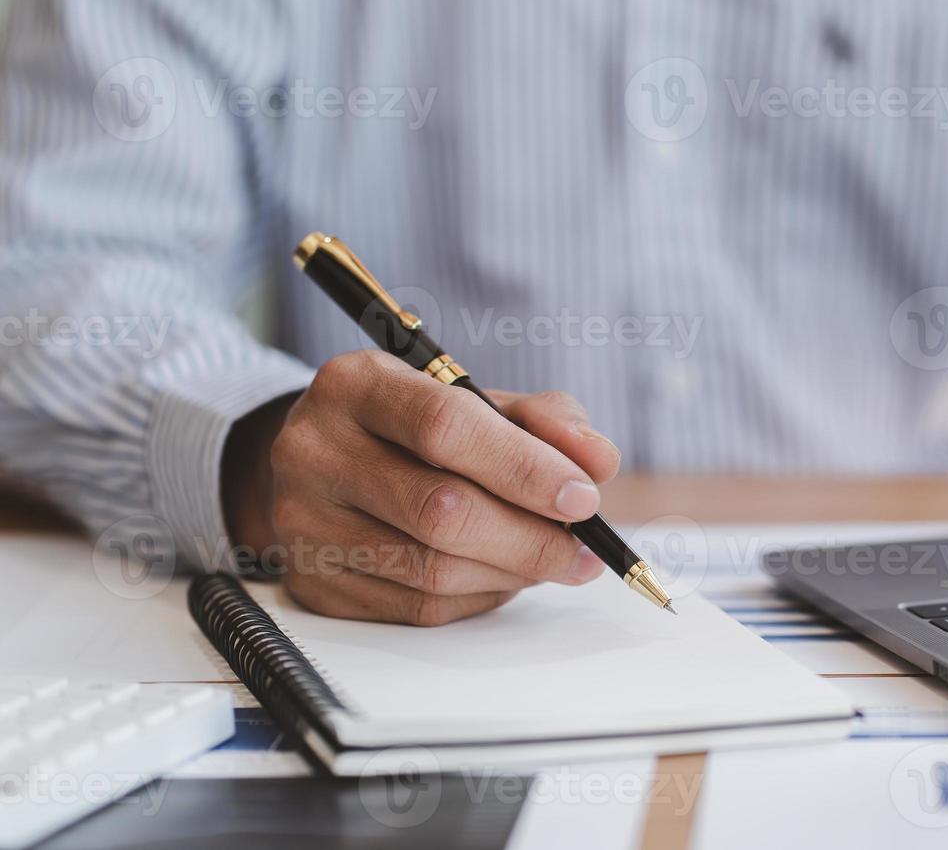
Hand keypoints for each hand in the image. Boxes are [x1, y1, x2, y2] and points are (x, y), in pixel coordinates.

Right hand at [221, 351, 620, 624]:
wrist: (322, 463)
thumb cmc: (414, 428)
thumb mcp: (476, 399)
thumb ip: (545, 421)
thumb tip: (597, 462)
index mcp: (357, 385)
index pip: (446, 428)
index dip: (525, 468)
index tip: (584, 497)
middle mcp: (315, 450)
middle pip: (440, 510)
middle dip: (530, 537)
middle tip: (583, 549)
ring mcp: (303, 523)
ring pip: (432, 570)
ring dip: (512, 572)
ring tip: (552, 560)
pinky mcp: (312, 584)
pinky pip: (417, 608)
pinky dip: (478, 597)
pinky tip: (502, 576)